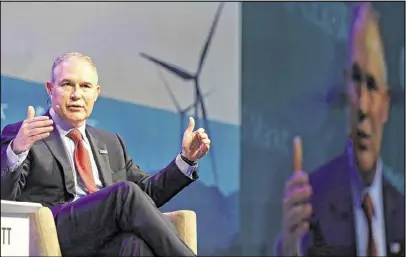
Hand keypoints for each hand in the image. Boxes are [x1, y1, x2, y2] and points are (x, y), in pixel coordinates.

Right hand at [11, 106, 53, 153]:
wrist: (18, 144)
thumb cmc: (25, 132)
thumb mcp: (27, 124)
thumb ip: (30, 116)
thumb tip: (30, 106)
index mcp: (26, 122)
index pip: (34, 119)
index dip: (41, 118)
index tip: (48, 118)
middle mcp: (25, 127)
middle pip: (36, 124)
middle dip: (44, 123)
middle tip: (51, 122)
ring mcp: (26, 134)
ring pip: (36, 130)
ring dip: (44, 129)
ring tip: (51, 128)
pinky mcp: (28, 140)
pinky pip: (36, 137)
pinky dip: (42, 135)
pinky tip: (48, 134)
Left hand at [181, 117, 210, 160]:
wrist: (185, 153)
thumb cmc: (186, 143)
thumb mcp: (187, 134)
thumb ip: (190, 126)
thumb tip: (190, 117)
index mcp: (197, 134)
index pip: (202, 130)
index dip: (200, 131)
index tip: (197, 133)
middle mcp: (200, 139)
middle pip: (205, 135)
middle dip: (203, 135)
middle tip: (199, 137)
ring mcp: (202, 144)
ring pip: (208, 141)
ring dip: (206, 140)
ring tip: (202, 142)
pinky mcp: (204, 150)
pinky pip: (208, 147)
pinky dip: (206, 146)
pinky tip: (203, 146)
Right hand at [281, 136, 311, 255]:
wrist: (288, 238)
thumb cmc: (294, 211)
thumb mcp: (297, 194)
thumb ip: (299, 175)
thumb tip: (297, 142)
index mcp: (288, 196)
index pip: (288, 185)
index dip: (295, 180)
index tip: (305, 176)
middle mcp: (286, 208)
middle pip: (288, 198)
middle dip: (298, 193)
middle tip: (309, 190)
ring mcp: (287, 221)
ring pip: (291, 215)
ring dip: (300, 210)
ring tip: (308, 208)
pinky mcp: (291, 235)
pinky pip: (294, 232)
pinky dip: (300, 229)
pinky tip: (306, 225)